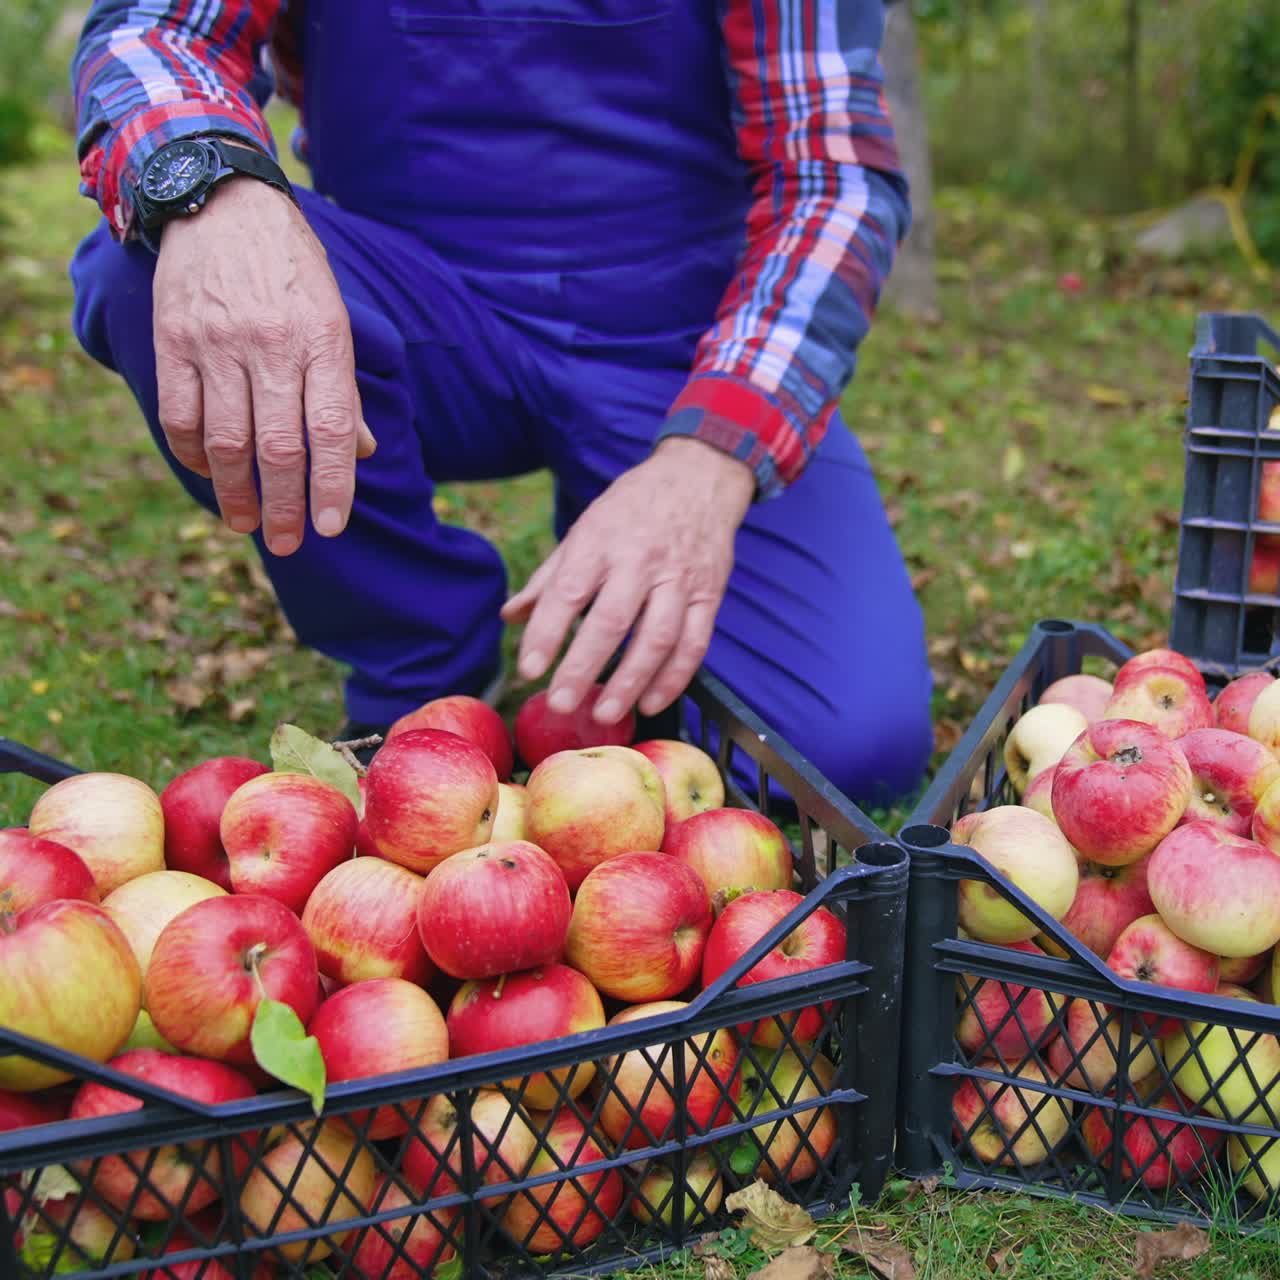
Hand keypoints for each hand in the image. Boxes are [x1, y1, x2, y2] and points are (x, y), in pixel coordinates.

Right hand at [152, 172, 375, 554]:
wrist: (223, 202)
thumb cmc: (293, 270)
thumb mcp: (336, 319)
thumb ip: (345, 388)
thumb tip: (364, 452)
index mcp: (323, 341)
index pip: (332, 430)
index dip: (333, 486)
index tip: (330, 529)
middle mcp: (271, 345)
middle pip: (279, 447)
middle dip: (284, 506)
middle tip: (287, 544)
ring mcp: (217, 343)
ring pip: (226, 440)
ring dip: (235, 492)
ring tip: (247, 523)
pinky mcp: (173, 339)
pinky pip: (181, 414)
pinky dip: (194, 454)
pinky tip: (209, 472)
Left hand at [501, 437, 755, 723]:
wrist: (698, 478)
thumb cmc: (631, 508)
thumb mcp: (584, 529)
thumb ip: (548, 578)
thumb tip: (510, 616)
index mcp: (600, 542)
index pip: (568, 593)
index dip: (547, 633)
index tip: (528, 668)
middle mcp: (639, 561)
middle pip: (611, 622)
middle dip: (583, 668)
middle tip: (561, 704)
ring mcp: (679, 579)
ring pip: (656, 639)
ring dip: (630, 682)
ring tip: (605, 714)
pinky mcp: (710, 594)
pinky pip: (694, 643)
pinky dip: (674, 678)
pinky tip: (651, 702)